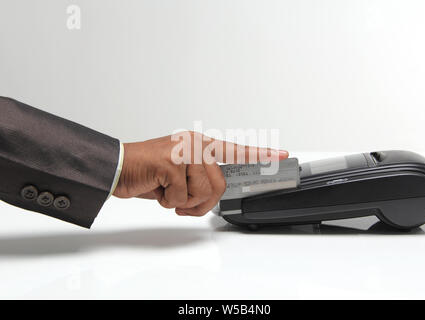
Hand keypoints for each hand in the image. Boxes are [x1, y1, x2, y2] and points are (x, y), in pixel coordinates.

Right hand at [113, 132, 288, 215]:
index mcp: (198, 145)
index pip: (234, 150)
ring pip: (203, 191)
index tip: (280, 154)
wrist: (116, 168)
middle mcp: (194, 144)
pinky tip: (156, 187)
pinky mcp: (171, 161)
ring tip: (166, 191)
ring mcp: (183, 150)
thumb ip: (200, 180)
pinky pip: (182, 195)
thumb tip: (214, 197)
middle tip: (182, 201)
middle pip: (219, 184)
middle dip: (201, 201)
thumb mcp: (179, 177)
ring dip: (183, 201)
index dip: (259, 154)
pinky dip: (168, 200)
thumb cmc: (148, 174)